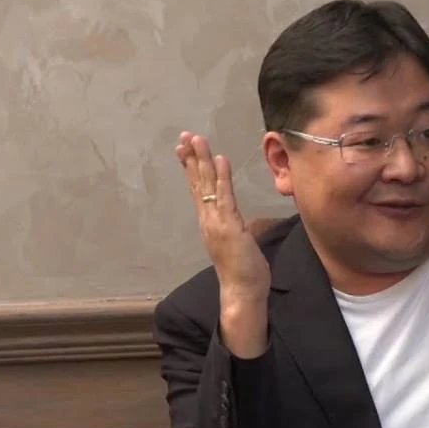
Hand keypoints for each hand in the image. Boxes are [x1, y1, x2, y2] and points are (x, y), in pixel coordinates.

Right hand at [176, 132, 269, 356]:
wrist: (241, 292)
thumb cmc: (244, 272)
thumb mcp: (240, 243)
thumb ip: (236, 228)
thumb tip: (240, 222)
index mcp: (210, 223)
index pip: (199, 190)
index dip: (192, 168)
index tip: (185, 149)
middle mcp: (208, 220)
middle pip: (197, 183)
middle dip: (191, 158)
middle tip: (184, 135)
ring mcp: (216, 222)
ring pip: (207, 186)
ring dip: (202, 160)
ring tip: (196, 139)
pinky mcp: (229, 226)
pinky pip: (225, 196)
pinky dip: (222, 177)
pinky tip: (220, 159)